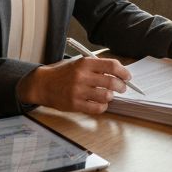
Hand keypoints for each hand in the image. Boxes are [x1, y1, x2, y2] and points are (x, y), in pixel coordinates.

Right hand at [17, 56, 132, 114]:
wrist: (44, 84)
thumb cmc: (64, 74)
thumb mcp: (79, 64)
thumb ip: (97, 67)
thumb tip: (119, 74)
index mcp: (85, 63)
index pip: (111, 65)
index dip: (123, 72)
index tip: (127, 77)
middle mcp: (82, 76)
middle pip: (112, 82)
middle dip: (121, 86)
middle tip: (122, 88)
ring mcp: (78, 91)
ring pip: (106, 96)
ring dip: (111, 96)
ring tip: (108, 95)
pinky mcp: (75, 104)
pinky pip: (97, 108)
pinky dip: (103, 106)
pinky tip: (100, 103)